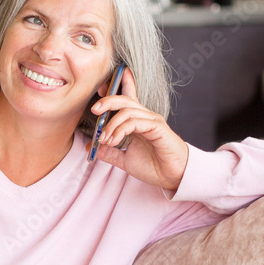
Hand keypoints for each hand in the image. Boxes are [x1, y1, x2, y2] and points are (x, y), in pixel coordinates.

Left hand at [91, 67, 188, 190]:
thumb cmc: (153, 166)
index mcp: (137, 121)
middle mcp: (145, 117)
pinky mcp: (157, 128)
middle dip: (107, 101)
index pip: (127, 98)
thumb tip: (91, 147)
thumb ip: (109, 152)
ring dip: (111, 124)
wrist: (172, 177)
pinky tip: (114, 141)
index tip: (100, 87)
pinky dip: (120, 130)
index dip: (116, 88)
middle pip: (124, 99)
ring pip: (127, 111)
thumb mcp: (125, 160)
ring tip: (104, 139)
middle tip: (94, 110)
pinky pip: (135, 122)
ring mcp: (152, 121)